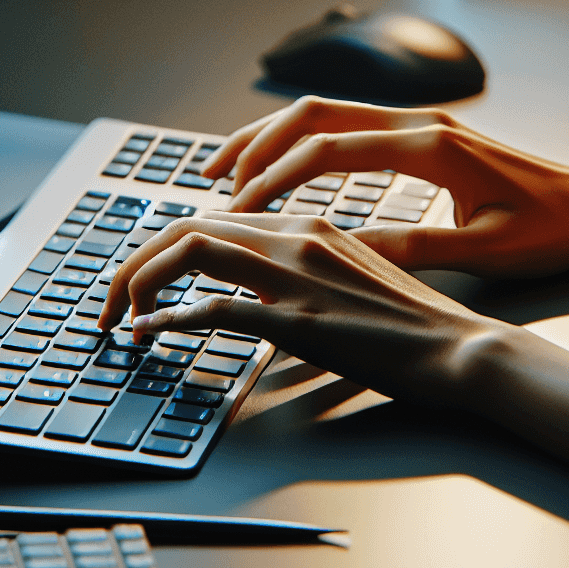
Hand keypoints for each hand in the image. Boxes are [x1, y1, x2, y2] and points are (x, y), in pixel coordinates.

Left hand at [96, 213, 516, 407]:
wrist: (462, 349)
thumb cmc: (413, 324)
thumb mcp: (350, 277)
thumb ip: (299, 272)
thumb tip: (247, 290)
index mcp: (308, 224)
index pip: (212, 218)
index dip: (162, 245)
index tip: (139, 278)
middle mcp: (296, 237)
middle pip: (188, 226)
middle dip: (133, 260)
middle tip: (107, 298)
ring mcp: (296, 277)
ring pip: (190, 251)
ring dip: (139, 282)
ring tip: (117, 314)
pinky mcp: (298, 321)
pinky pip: (212, 309)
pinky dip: (167, 319)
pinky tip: (148, 334)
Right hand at [202, 96, 568, 276]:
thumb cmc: (555, 230)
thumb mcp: (486, 251)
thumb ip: (414, 247)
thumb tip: (342, 250)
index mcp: (429, 145)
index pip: (328, 150)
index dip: (273, 179)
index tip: (236, 211)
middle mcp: (420, 122)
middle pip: (314, 114)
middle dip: (255, 145)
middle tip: (212, 182)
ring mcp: (423, 123)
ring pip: (328, 113)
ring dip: (274, 137)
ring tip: (230, 169)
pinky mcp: (428, 135)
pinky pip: (350, 126)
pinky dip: (305, 142)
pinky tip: (287, 169)